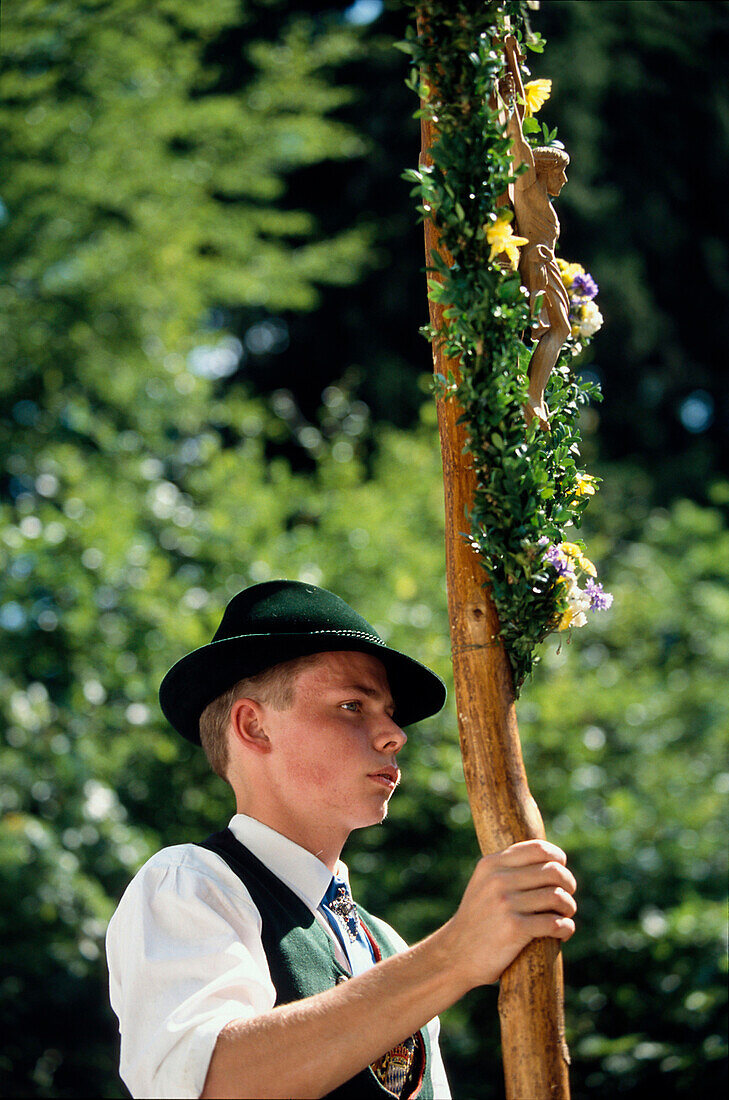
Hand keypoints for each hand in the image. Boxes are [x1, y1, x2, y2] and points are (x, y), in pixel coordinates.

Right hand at [446, 840, 576, 990]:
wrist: (456, 955)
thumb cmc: (478, 919)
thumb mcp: (484, 884)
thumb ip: (508, 870)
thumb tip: (550, 860)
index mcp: (491, 864)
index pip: (538, 848)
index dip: (557, 857)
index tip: (562, 870)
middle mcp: (498, 879)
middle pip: (553, 871)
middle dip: (569, 884)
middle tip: (566, 899)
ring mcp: (505, 903)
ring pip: (558, 896)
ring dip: (569, 907)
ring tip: (565, 915)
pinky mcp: (515, 929)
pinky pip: (555, 923)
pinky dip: (567, 928)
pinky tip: (564, 932)